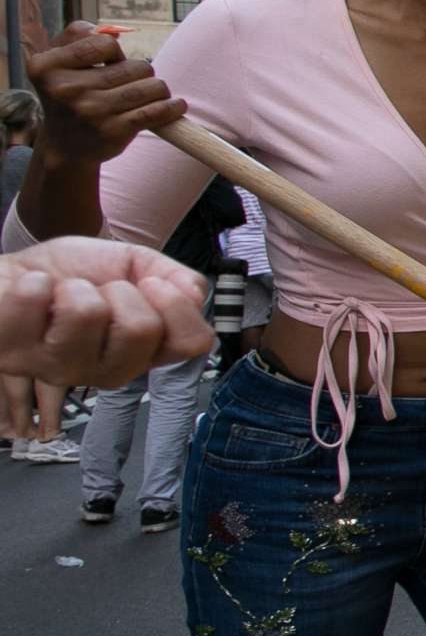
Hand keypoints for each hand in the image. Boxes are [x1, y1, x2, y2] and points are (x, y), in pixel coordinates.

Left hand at [0, 237, 212, 383]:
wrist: (15, 274)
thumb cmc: (71, 273)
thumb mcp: (132, 264)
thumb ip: (174, 277)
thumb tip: (196, 292)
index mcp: (144, 353)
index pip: (193, 342)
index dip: (176, 304)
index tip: (150, 284)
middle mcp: (107, 370)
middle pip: (143, 328)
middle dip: (120, 289)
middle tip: (98, 292)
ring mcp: (60, 368)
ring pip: (89, 313)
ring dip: (73, 286)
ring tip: (60, 295)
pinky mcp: (15, 354)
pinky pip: (38, 299)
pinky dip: (34, 283)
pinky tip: (31, 295)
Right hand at [26, 21, 182, 164]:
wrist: (65, 146)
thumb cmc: (67, 92)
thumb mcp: (57, 60)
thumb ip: (77, 34)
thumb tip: (113, 33)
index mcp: (46, 66)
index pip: (104, 43)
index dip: (115, 51)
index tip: (110, 63)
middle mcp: (66, 89)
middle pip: (136, 66)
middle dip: (142, 72)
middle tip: (132, 82)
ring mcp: (91, 112)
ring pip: (152, 87)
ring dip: (158, 89)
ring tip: (151, 93)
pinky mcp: (113, 131)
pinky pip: (156, 111)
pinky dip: (172, 106)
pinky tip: (176, 105)